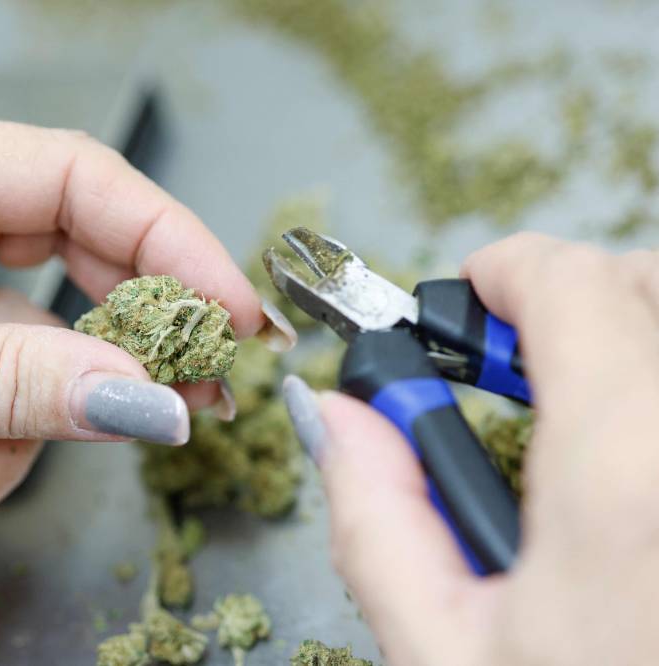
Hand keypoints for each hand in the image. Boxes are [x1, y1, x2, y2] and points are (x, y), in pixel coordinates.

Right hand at [283, 232, 658, 664]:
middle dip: (576, 300)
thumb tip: (340, 415)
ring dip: (630, 343)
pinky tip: (631, 476)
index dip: (507, 272)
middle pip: (650, 286)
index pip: (573, 286)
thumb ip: (377, 516)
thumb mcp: (444, 655)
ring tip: (584, 423)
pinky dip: (655, 392)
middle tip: (521, 370)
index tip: (470, 299)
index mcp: (628, 480)